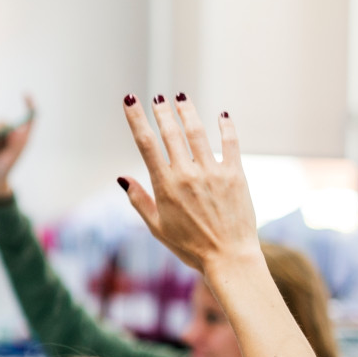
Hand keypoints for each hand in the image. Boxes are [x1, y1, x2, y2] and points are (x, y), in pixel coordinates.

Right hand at [0, 95, 34, 199]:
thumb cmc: (3, 170)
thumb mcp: (10, 159)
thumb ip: (14, 145)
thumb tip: (17, 130)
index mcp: (23, 139)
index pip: (31, 118)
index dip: (30, 106)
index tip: (25, 95)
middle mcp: (13, 134)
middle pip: (5, 123)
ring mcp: (2, 135)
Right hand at [120, 96, 258, 274]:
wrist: (229, 258)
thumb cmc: (190, 247)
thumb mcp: (157, 227)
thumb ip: (139, 199)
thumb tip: (122, 178)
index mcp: (165, 186)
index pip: (146, 144)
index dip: (136, 118)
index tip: (130, 100)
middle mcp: (188, 174)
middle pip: (171, 133)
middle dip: (162, 111)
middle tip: (158, 98)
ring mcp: (213, 172)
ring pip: (197, 133)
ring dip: (188, 112)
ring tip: (181, 98)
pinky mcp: (235, 175)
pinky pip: (230, 144)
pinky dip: (226, 127)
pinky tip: (222, 115)